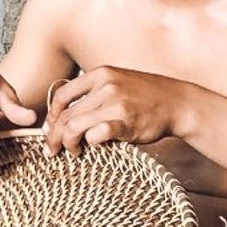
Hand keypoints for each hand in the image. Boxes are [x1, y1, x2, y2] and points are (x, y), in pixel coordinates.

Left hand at [43, 66, 182, 156]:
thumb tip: (64, 115)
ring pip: (75, 127)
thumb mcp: (116, 82)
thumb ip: (92, 93)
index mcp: (99, 74)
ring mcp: (116, 104)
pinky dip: (90, 143)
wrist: (177, 102)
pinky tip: (92, 147)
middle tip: (51, 150)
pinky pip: (98, 134)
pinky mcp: (127, 122)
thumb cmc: (144, 96)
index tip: (50, 130)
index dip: (51, 117)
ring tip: (73, 152)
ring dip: (69, 144)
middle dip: (54, 137)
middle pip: (66, 115)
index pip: (62, 95)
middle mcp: (106, 86)